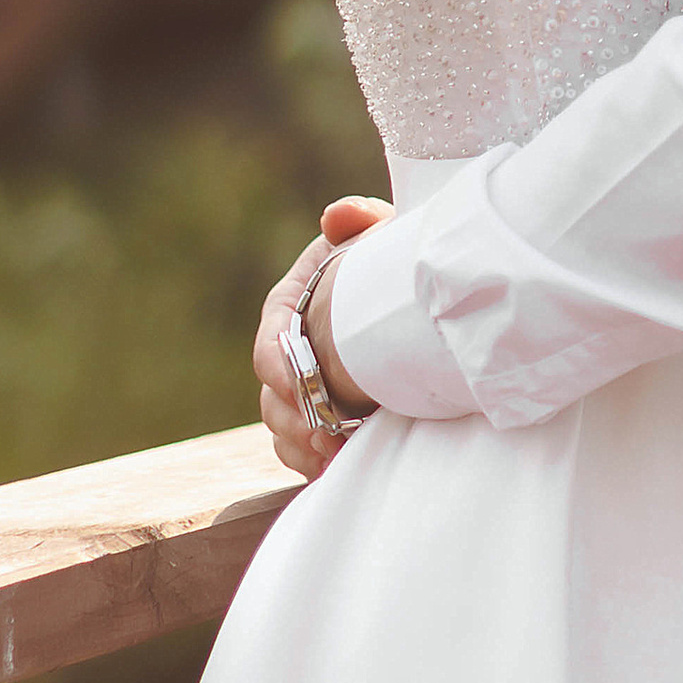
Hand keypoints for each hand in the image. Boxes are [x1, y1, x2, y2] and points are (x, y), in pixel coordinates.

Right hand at [254, 196, 389, 479]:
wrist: (412, 303)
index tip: (299, 383)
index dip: (279, 367)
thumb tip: (341, 215)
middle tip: (328, 437)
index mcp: (291, 307)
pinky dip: (314, 461)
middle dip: (295, 420)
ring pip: (283, 428)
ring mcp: (301, 388)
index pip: (269, 344)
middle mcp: (288, 351)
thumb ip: (363, 221)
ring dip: (305, 446)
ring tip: (335, 456)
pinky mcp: (319, 416)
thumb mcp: (381, 237)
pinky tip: (337, 466)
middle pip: (272, 397)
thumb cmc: (391, 265)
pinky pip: (301, 449)